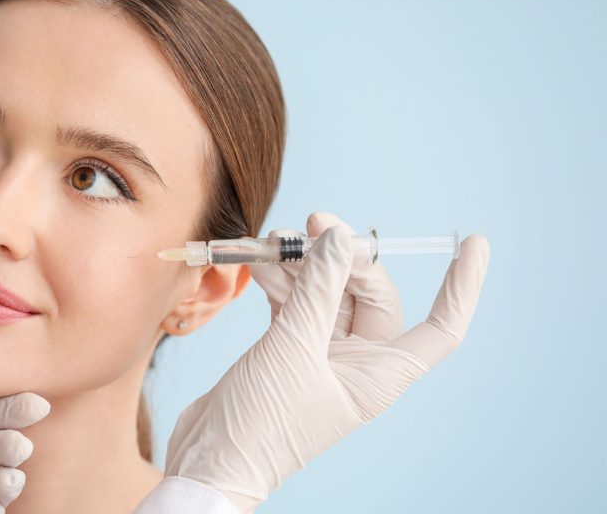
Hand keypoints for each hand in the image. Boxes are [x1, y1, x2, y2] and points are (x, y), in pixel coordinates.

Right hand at [163, 211, 489, 511]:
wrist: (210, 460)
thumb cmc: (261, 424)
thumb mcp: (292, 350)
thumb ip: (317, 290)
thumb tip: (339, 238)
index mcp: (380, 375)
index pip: (441, 328)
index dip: (461, 287)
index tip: (474, 243)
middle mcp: (357, 362)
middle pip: (371, 294)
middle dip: (346, 257)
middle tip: (315, 225)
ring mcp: (321, 353)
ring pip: (327, 292)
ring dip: (303, 263)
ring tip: (275, 240)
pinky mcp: (286, 347)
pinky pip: (294, 300)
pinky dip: (280, 280)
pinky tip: (259, 261)